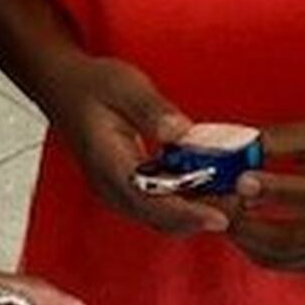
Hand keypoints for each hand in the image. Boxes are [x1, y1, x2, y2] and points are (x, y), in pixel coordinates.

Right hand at [45, 56, 227, 237]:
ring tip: (235, 198)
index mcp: (107, 164)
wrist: (63, 88)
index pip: (148, 201)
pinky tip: (214, 188)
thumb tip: (181, 132)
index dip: (186, 214)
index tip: (219, 217)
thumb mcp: (125, 86)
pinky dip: (187, 203)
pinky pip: (159, 206)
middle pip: (159, 219)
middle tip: (242, 204)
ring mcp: (117, 191)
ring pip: (161, 218)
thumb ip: (153, 110)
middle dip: (200, 218)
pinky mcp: (127, 188)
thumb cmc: (93, 85)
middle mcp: (111, 187)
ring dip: (196, 213)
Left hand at [226, 122, 304, 273]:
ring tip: (221, 215)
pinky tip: (238, 228)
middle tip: (217, 205)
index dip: (275, 191)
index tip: (240, 180)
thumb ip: (278, 141)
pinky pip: (283, 264)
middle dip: (248, 224)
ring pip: (283, 256)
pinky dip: (254, 249)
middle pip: (293, 237)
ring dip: (245, 238)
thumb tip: (234, 146)